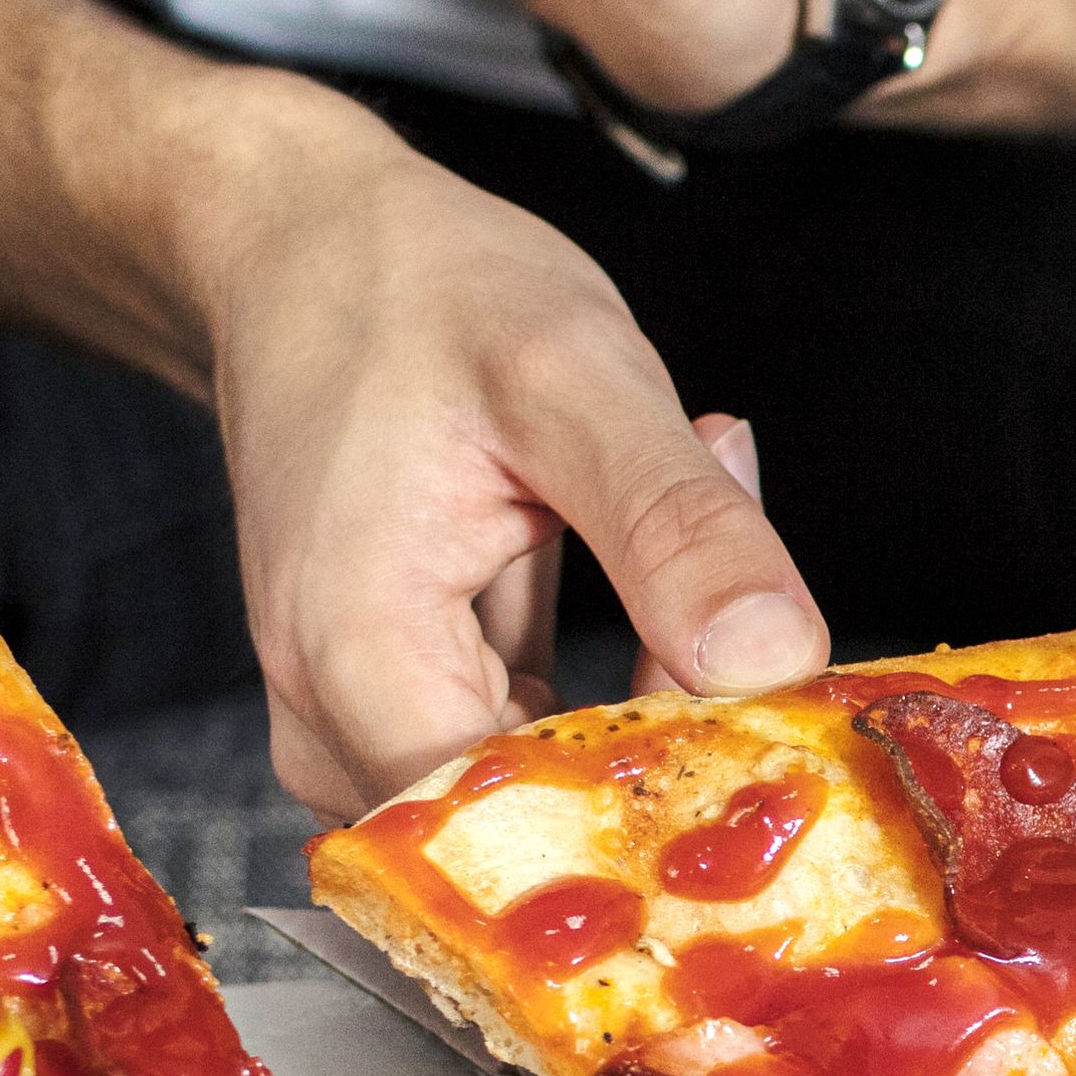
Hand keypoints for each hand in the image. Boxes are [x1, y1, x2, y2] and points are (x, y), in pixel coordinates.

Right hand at [181, 101, 824, 809]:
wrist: (300, 249)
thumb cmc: (412, 291)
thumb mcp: (573, 377)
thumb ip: (675, 527)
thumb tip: (774, 663)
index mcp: (357, 655)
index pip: (536, 825)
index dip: (671, 791)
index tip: (769, 686)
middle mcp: (336, 725)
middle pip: (549, 826)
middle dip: (682, 713)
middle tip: (736, 540)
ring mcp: (358, 728)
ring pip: (553, 791)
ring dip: (659, 678)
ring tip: (693, 494)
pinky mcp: (398, 709)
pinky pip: (535, 748)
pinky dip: (621, 666)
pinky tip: (654, 542)